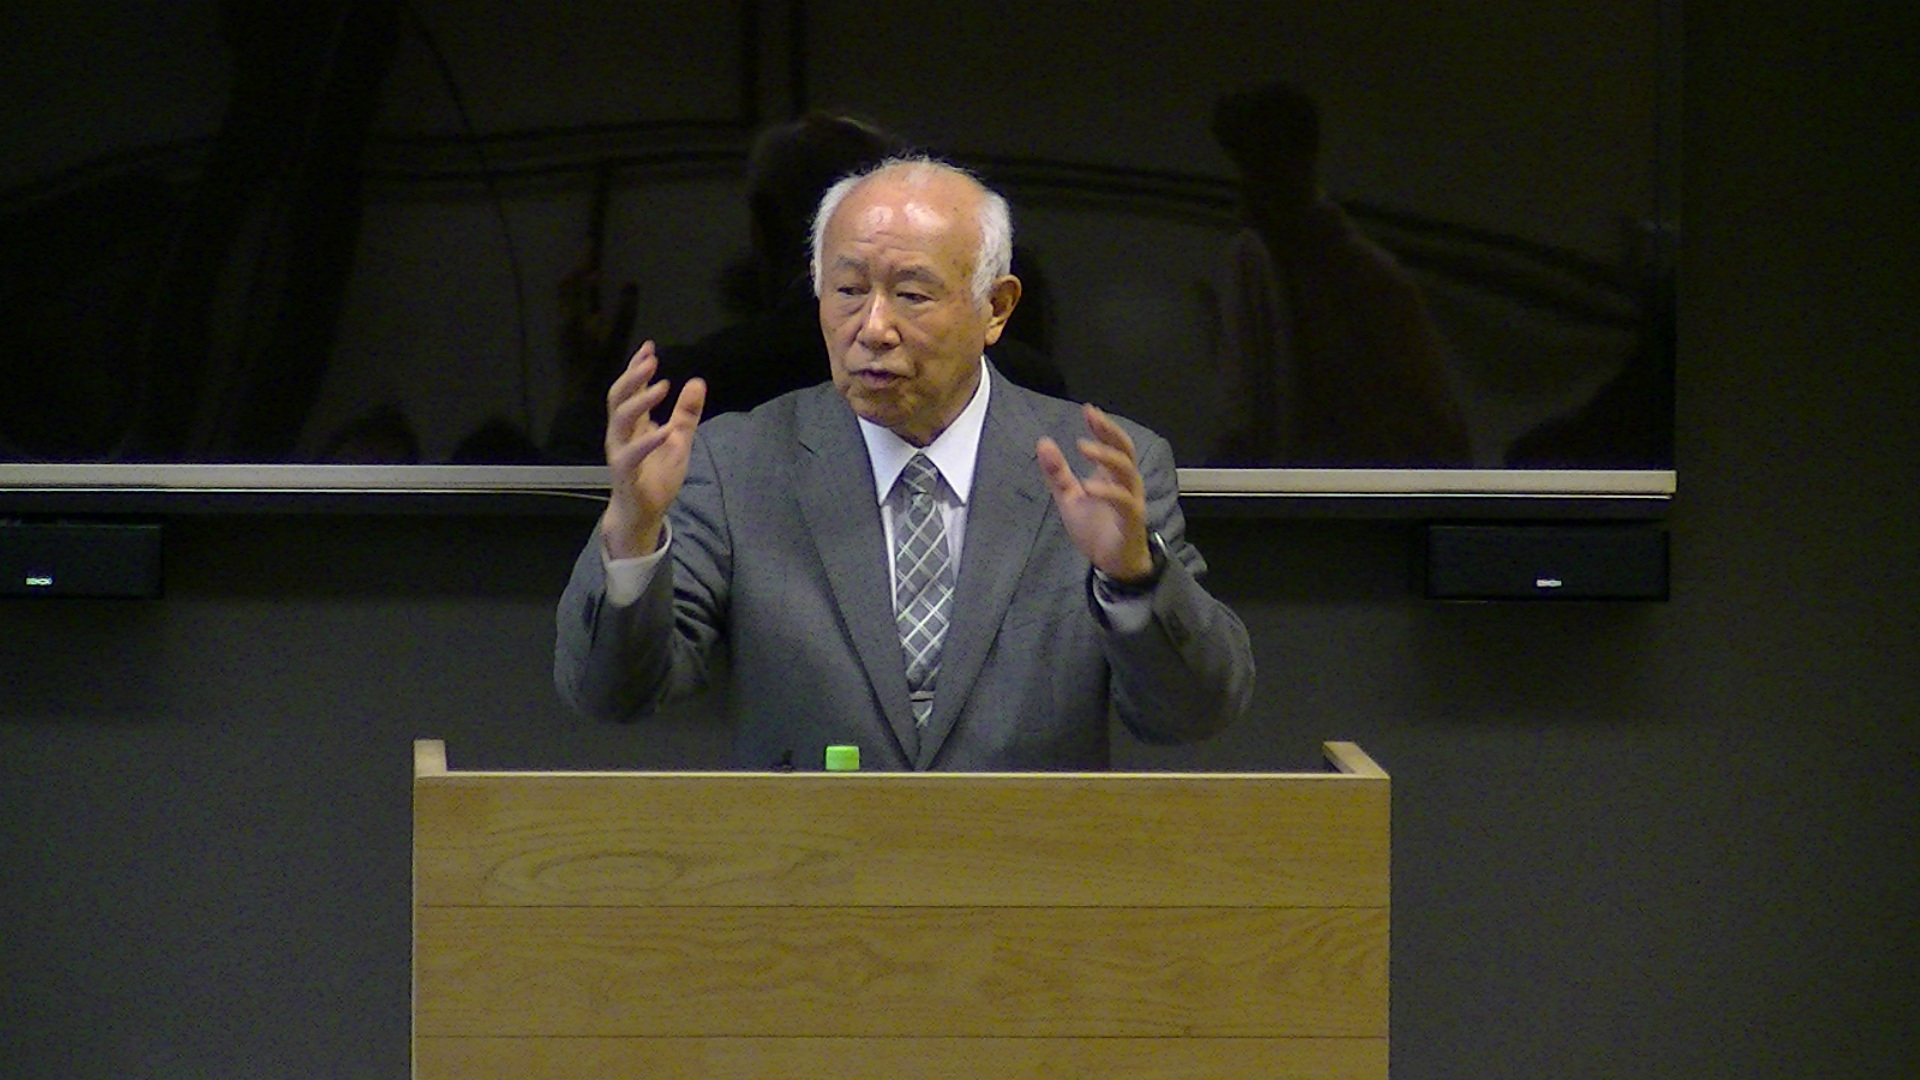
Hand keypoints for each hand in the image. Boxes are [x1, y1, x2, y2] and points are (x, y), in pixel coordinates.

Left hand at [558, 251, 637, 394]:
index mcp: (573, 317)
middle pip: (567, 286)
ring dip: (579, 283)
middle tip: (590, 252)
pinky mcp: (569, 338)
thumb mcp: (616, 339)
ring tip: (593, 271)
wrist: (579, 399)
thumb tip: (630, 283)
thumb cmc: (599, 370)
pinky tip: (593, 299)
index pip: (572, 280)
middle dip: (578, 268)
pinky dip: (581, 297)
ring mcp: (566, 330)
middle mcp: (566, 320)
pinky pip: (573, 308)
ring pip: (569, 298)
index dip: (580, 261)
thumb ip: (624, 310)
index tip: (589, 243)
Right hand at [601, 341, 705, 558]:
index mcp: (633, 425)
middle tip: (651, 358)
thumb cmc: (655, 478)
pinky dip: (649, 441)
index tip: (649, 347)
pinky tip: (665, 429)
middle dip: (633, 376)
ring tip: (662, 386)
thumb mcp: (679, 442)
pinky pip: (632, 454)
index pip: (630, 390)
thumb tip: (697, 381)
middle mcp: (621, 434)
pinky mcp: (625, 473)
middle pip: (619, 397)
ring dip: (640, 401)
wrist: (641, 515)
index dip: (637, 368)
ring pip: (621, 420)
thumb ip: (687, 414)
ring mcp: (620, 452)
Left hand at [1036, 404, 1153, 581]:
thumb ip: (1057, 472)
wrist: (1112, 563)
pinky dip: (1107, 491)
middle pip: (1124, 449)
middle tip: (1092, 417)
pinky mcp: (1130, 519)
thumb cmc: (1095, 528)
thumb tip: (1043, 442)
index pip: (1112, 443)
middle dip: (1109, 431)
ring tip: (1083, 447)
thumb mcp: (1069, 498)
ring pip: (1126, 471)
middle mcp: (1126, 483)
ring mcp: (1130, 500)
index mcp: (1112, 475)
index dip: (1102, 426)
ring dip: (1105, 456)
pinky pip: (1123, 501)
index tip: (1088, 410)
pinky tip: (1089, 486)